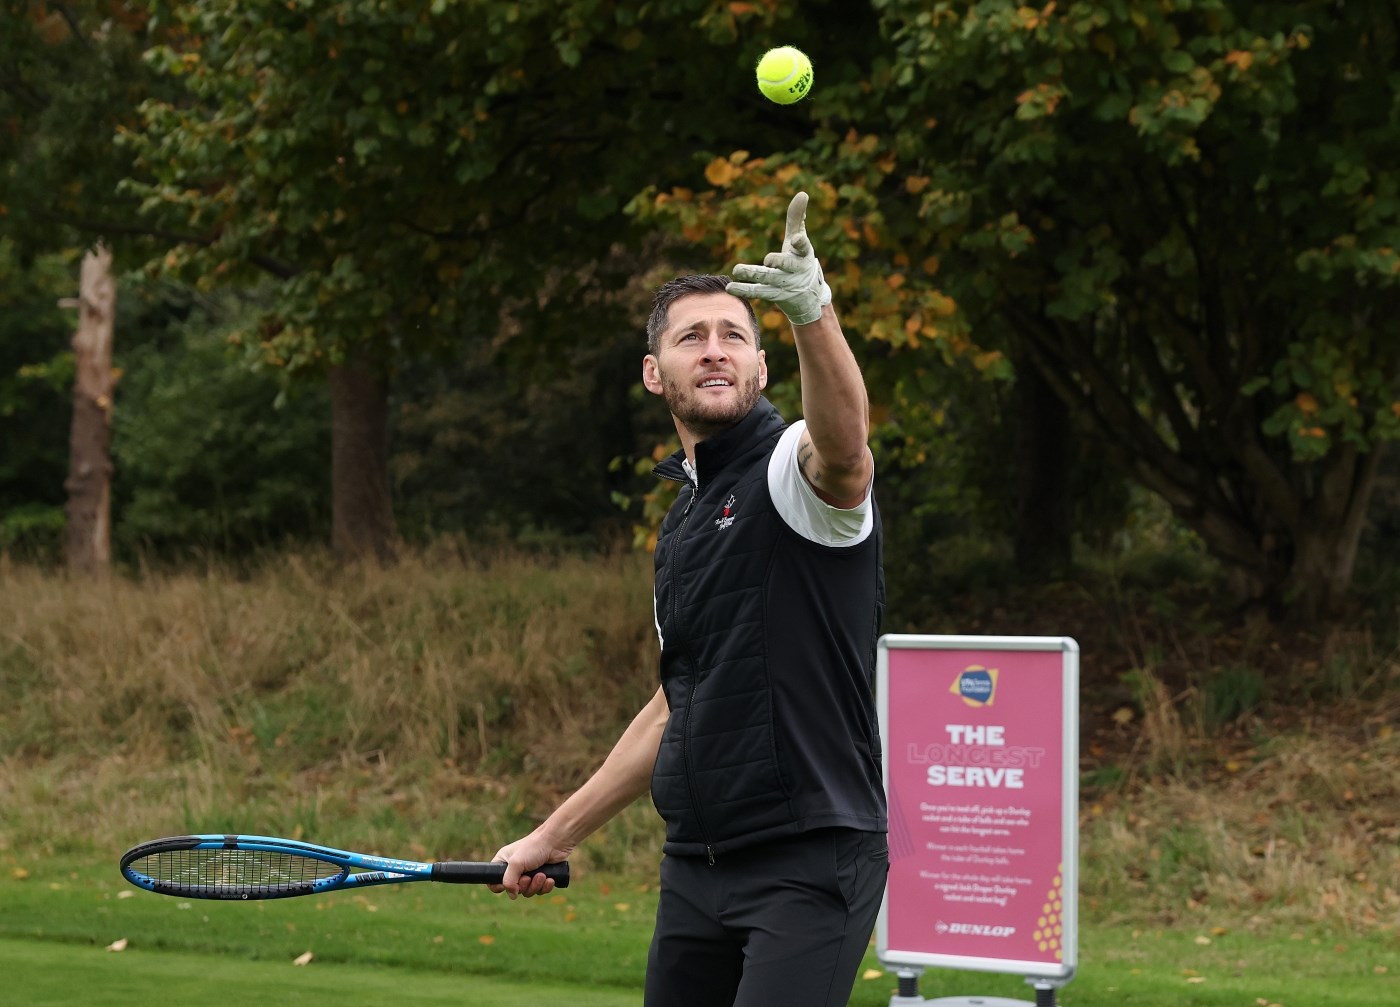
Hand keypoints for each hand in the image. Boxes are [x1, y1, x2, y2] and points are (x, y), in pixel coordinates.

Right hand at [488, 831, 571, 899]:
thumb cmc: (533, 848)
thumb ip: (508, 881)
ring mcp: (529, 873)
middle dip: (524, 886)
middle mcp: (515, 869)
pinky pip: (540, 890)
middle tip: (528, 877)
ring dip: (536, 886)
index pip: (493, 881)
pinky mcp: (542, 877)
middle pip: (513, 890)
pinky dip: (545, 887)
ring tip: (542, 875)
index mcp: (504, 862)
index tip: (508, 885)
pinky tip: (550, 879)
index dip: (499, 887)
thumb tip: (512, 895)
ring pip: (528, 892)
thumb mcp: (516, 863)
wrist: (556, 842)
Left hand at [726, 191, 831, 326]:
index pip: (804, 247)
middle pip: (786, 265)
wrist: (807, 296)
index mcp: (803, 254)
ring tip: (736, 270)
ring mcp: (784, 284)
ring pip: (768, 279)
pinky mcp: (774, 295)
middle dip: (778, 262)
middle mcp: (795, 270)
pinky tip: (730, 288)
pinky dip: (744, 290)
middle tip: (768, 259)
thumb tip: (802, 193)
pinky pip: (758, 292)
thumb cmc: (799, 260)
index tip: (797, 239)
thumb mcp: (799, 240)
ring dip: (752, 274)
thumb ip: (797, 218)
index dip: (801, 243)